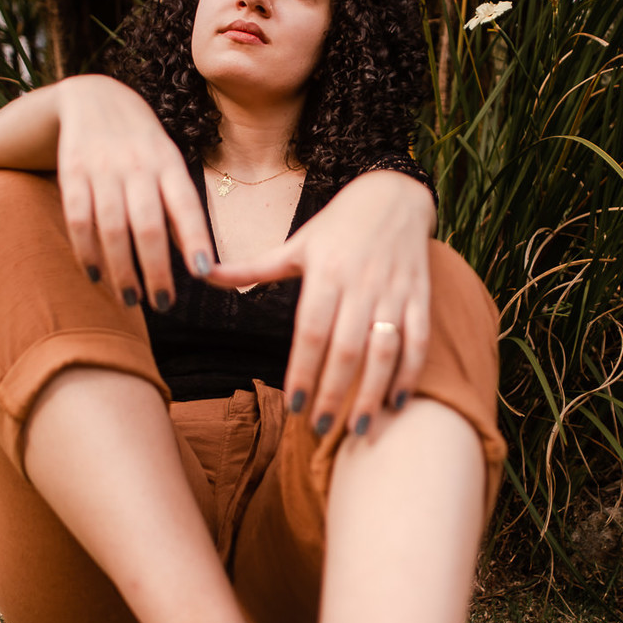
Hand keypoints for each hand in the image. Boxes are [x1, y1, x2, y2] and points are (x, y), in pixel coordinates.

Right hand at [54, 77, 213, 308]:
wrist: (93, 97)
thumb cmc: (142, 145)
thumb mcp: (168, 164)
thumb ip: (180, 209)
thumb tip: (198, 263)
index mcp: (168, 163)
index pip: (186, 205)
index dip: (196, 239)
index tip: (204, 273)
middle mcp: (137, 165)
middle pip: (147, 224)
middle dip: (156, 268)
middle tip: (163, 303)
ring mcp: (103, 168)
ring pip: (112, 227)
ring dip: (121, 268)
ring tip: (130, 299)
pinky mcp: (72, 171)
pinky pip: (78, 218)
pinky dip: (86, 250)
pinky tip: (95, 275)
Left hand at [206, 171, 435, 433]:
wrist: (395, 193)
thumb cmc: (338, 226)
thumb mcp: (295, 244)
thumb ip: (253, 267)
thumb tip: (203, 274)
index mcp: (326, 271)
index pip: (311, 331)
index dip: (303, 370)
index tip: (292, 404)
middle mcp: (361, 283)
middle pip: (347, 348)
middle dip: (332, 392)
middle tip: (317, 427)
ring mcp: (394, 291)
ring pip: (385, 350)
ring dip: (371, 393)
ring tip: (358, 429)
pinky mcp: (420, 296)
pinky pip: (418, 340)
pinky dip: (409, 373)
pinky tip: (396, 402)